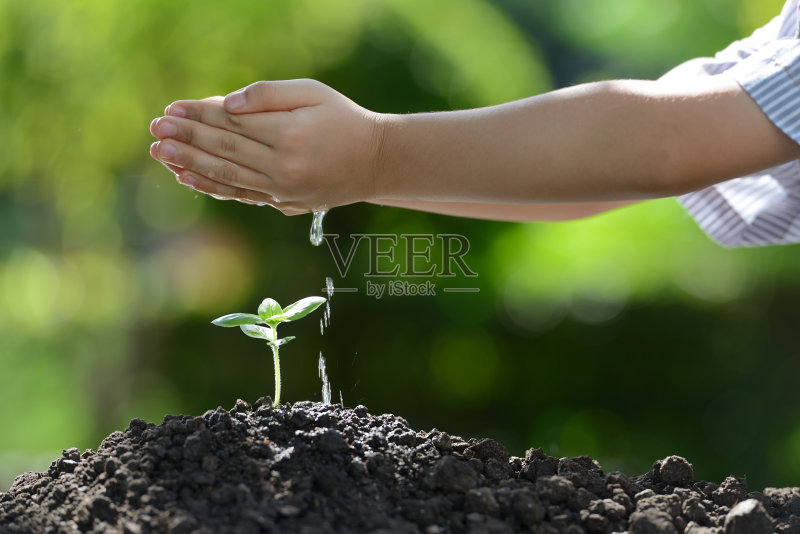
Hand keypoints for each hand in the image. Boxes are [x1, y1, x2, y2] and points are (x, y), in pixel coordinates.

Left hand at [149, 79, 385, 213]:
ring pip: (227, 175)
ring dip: (190, 164)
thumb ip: (268, 95)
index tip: (170, 110)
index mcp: (289, 134)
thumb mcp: (312, 93)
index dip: (198, 115)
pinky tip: (188, 177)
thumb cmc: (343, 119)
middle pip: (224, 149)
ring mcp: (283, 189)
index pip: (232, 122)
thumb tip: (226, 104)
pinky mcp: (284, 202)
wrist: (376, 161)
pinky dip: (212, 186)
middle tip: (154, 131)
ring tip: (160, 154)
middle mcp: (283, 166)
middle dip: (186, 139)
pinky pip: (241, 194)